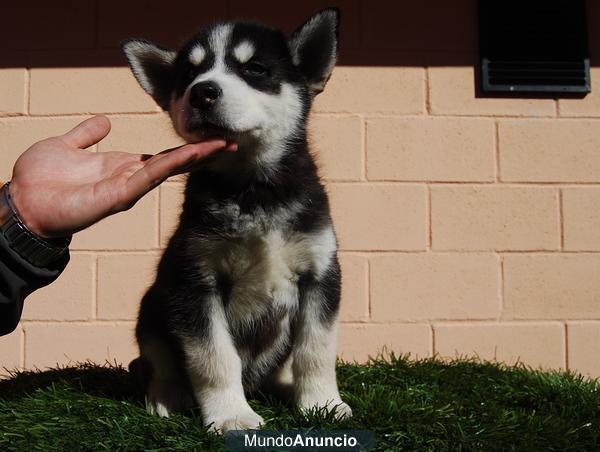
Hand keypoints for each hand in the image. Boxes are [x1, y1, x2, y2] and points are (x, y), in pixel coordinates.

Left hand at [9, 115, 235, 237]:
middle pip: (173, 163)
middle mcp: (129, 178)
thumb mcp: (65, 146)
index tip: (209, 135)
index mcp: (120, 166)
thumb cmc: (39, 179)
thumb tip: (104, 120)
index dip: (185, 146)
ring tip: (220, 145)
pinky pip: (149, 178)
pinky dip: (170, 166)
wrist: (21, 203)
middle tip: (230, 141)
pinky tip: (189, 156)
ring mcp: (127, 189)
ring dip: (195, 158)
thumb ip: (86, 135)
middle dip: (202, 152)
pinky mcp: (119, 197)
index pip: (161, 155)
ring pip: (168, 170)